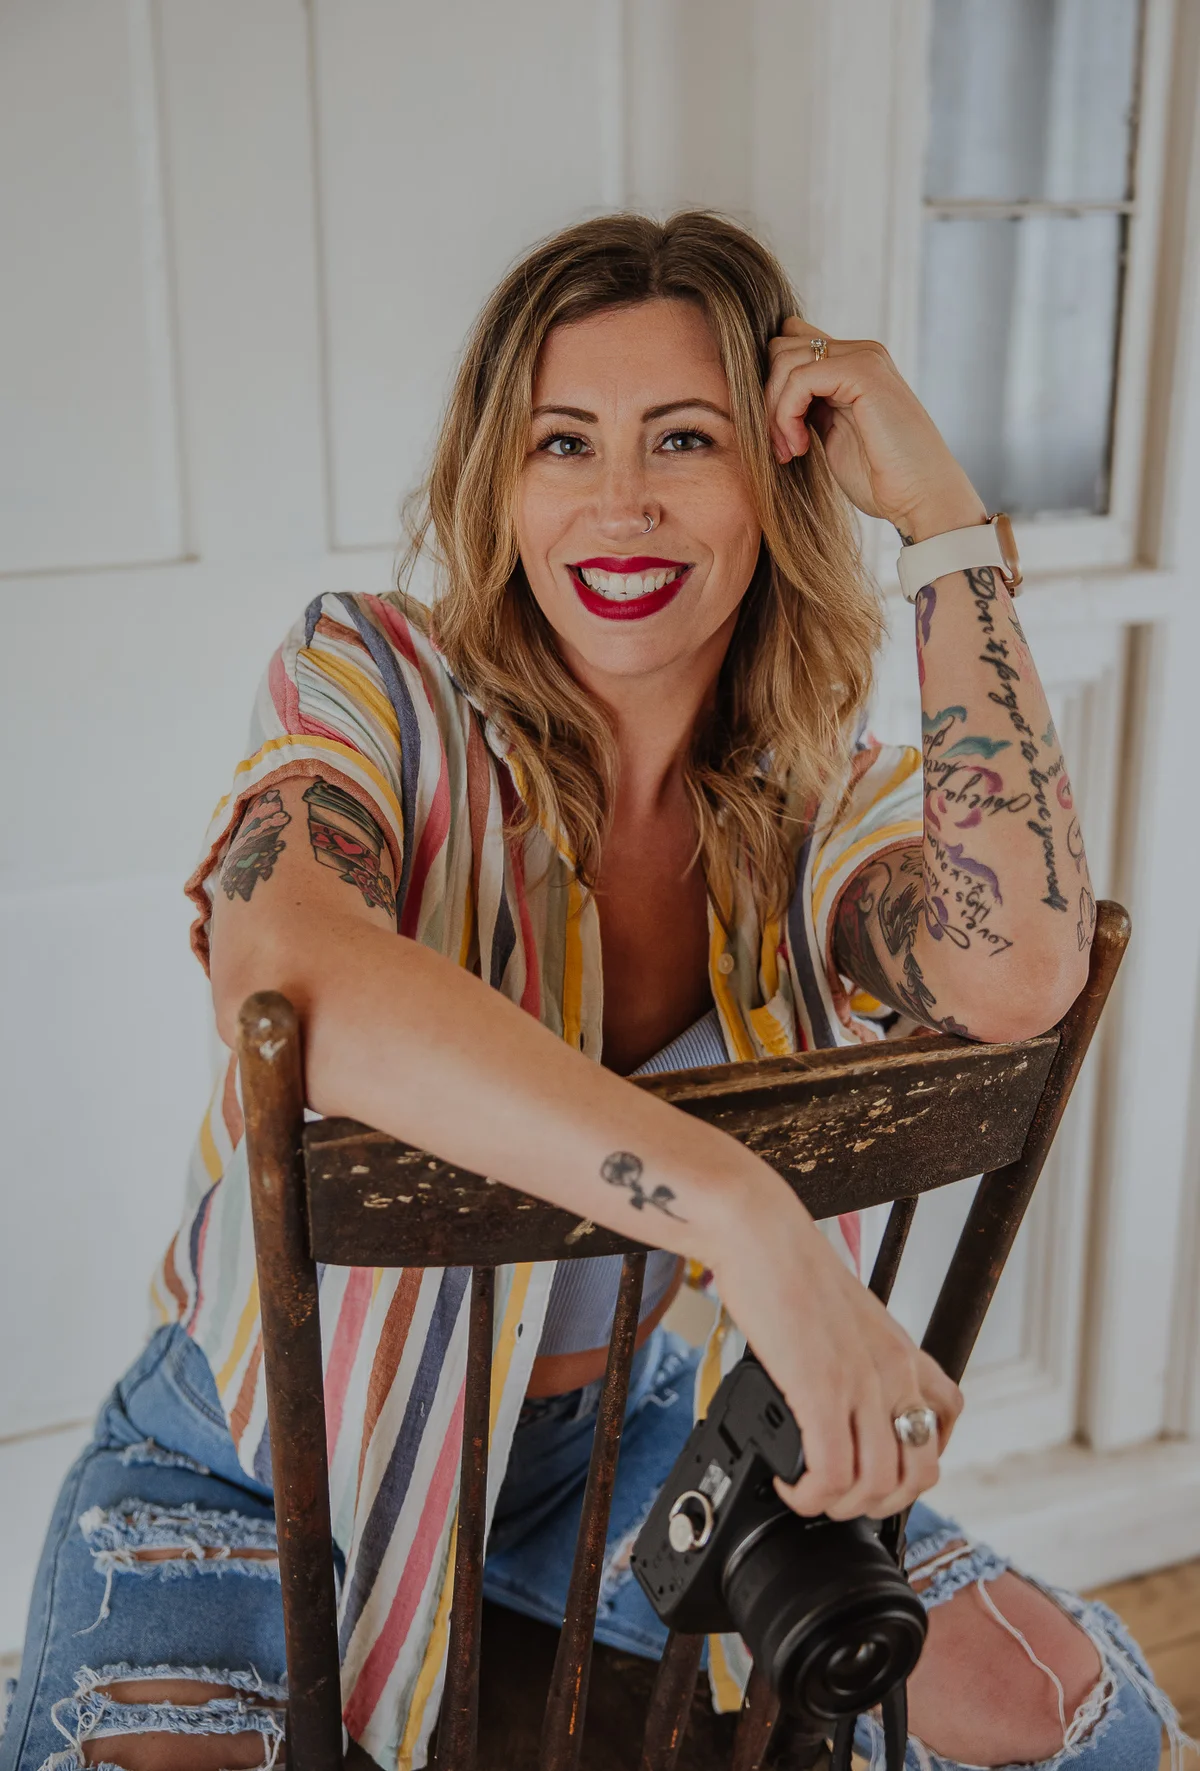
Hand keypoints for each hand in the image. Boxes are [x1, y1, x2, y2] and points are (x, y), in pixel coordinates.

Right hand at [709, 1193, 962, 1519]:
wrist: (760, 1234)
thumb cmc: (788, 1265)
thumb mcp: (844, 1314)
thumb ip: (853, 1354)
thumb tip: (833, 1395)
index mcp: (900, 1350)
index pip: (946, 1419)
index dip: (919, 1457)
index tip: (881, 1465)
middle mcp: (892, 1370)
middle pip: (920, 1471)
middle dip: (882, 1502)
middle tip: (844, 1497)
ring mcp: (860, 1383)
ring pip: (877, 1483)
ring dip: (842, 1506)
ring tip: (810, 1493)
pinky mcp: (821, 1390)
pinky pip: (832, 1473)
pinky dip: (811, 1496)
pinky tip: (791, 1485)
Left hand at [764, 317, 985, 542]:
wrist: (920, 497)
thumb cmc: (880, 477)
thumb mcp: (833, 434)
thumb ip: (810, 406)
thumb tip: (769, 395)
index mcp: (852, 365)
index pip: (791, 344)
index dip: (771, 385)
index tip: (776, 436)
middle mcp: (859, 352)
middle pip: (781, 347)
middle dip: (767, 398)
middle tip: (779, 446)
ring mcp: (863, 358)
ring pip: (784, 360)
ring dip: (774, 411)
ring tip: (790, 450)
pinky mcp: (864, 372)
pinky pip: (799, 378)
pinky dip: (786, 415)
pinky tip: (800, 447)